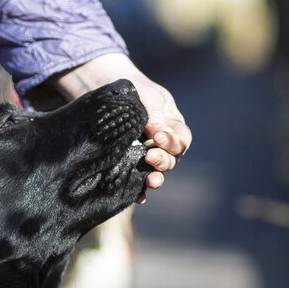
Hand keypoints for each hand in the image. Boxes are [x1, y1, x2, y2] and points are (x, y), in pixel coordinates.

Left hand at [49, 53, 191, 197]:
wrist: (107, 90)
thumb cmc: (133, 91)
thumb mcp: (147, 98)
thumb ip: (155, 115)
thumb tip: (159, 135)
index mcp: (171, 127)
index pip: (181, 141)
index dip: (173, 143)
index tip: (158, 138)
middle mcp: (160, 145)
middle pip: (171, 159)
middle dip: (163, 161)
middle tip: (150, 157)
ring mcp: (144, 156)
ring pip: (155, 172)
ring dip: (155, 178)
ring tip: (151, 180)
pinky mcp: (126, 164)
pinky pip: (136, 181)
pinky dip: (139, 191)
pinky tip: (139, 197)